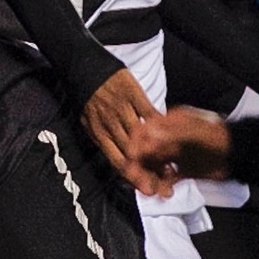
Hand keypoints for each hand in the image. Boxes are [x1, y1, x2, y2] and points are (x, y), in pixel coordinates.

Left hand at [82, 69, 161, 193]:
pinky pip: (149, 112)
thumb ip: (105, 142)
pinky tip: (172, 134)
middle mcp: (110, 124)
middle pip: (133, 154)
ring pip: (143, 136)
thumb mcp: (89, 124)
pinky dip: (161, 124)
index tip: (148, 191)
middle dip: (149, 173)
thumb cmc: (89, 99)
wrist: (86, 68)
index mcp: (99, 133)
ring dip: (159, 152)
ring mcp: (123, 109)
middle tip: (164, 187)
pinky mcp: (133, 94)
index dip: (134, 178)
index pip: (117, 161)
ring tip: (172, 168)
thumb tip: (120, 163)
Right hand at [126, 108, 233, 192]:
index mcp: (170, 122)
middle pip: (144, 151)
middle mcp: (169, 138)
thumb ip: (171, 136)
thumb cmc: (222, 140)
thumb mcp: (196, 134)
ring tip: (153, 189)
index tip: (131, 158)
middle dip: (140, 166)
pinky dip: (161, 187)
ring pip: (152, 167)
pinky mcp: (181, 170)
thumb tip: (148, 140)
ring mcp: (174, 154)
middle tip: (139, 180)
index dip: (135, 144)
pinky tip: (164, 192)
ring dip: (149, 178)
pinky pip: (164, 179)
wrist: (241, 156)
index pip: (143, 130)